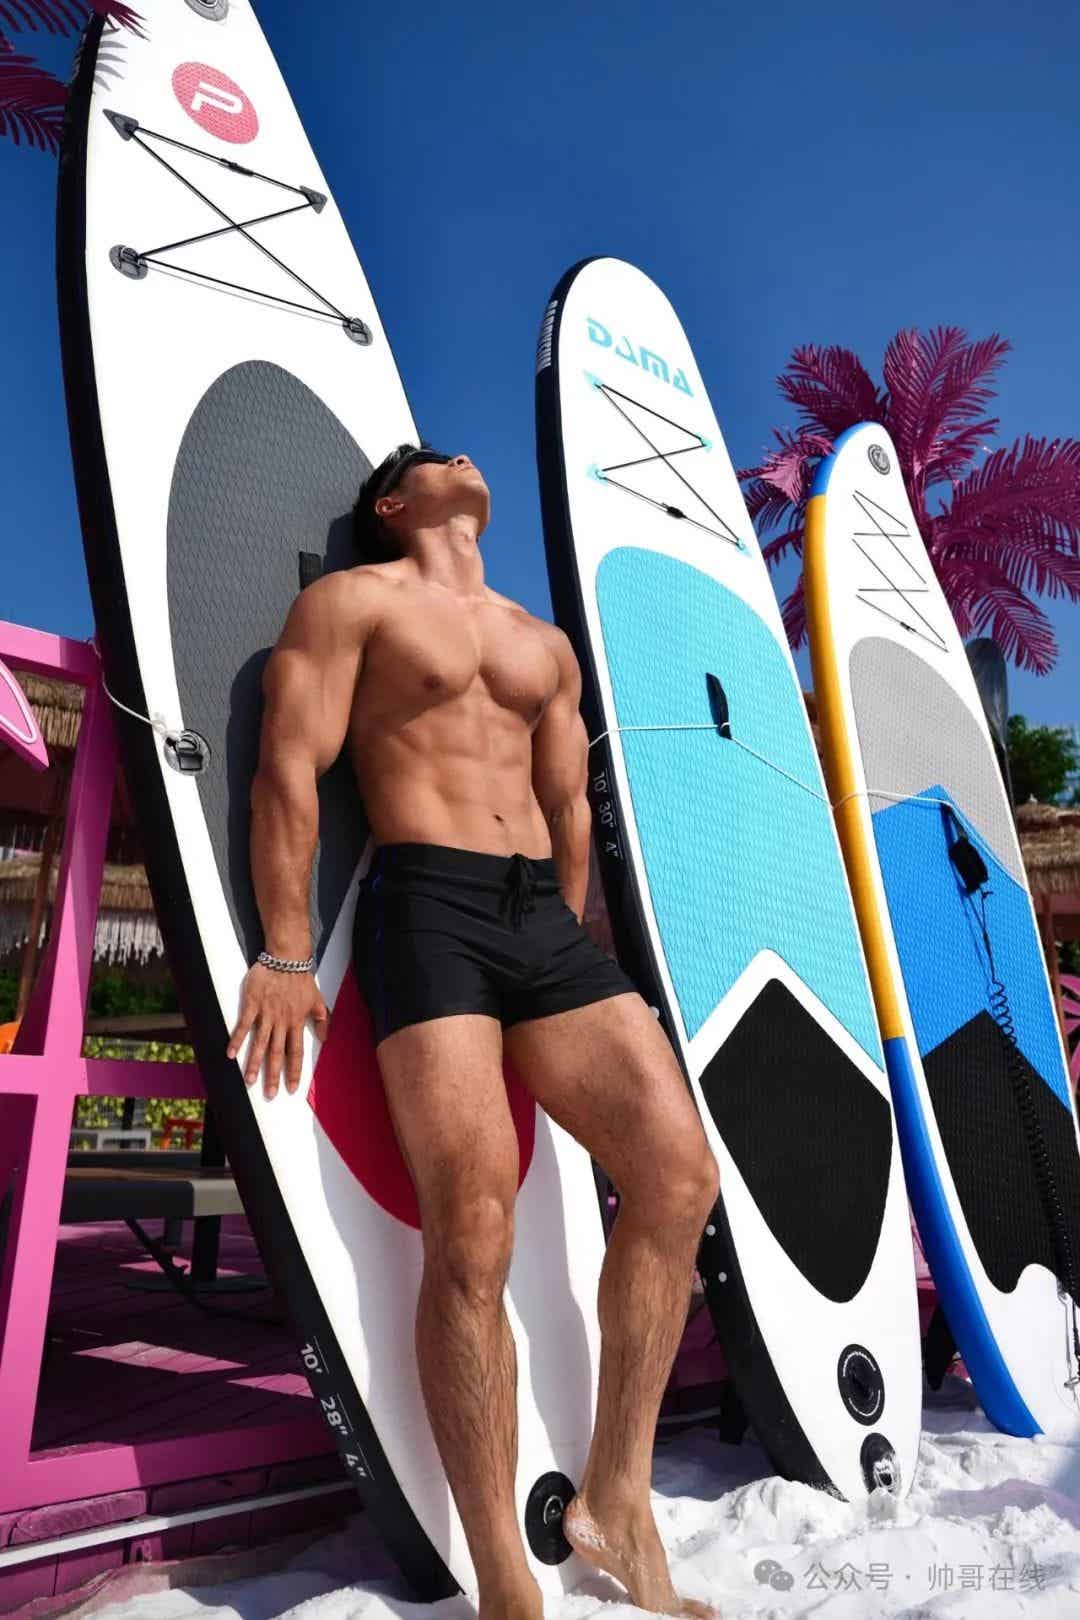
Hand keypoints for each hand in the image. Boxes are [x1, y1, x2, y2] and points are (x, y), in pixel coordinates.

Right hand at [226, 964, 329, 1098]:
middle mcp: (282, 1021)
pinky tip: (231, 1054)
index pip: (296, 1052)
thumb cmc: (301, 979)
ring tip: (250, 1081)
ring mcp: (266, 1013)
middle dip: (273, 1075)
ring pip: (260, 1043)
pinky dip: (237, 1039)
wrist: (286, 958)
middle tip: (269, 1094)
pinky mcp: (252, 1004)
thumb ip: (323, 1019)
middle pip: (277, 1053)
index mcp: (297, 1022)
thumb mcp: (318, 1000)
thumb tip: (325, 1038)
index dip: (294, 1071)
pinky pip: (244, 1025)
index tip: (292, 1088)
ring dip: (255, 1063)